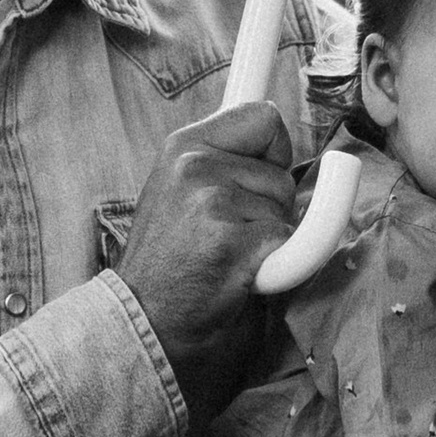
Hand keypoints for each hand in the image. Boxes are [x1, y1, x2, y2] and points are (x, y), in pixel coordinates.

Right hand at [116, 105, 295, 406]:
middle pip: (282, 173)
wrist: (143, 320)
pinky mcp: (234, 243)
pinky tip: (239, 276)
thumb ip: (221, 161)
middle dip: (270, 208)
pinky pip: (292, 244)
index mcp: (182, 146)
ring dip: (269, 240)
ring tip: (226, 258)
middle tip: (228, 237)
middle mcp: (195, 165)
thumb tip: (278, 133)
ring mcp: (214, 203)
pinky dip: (276, 266)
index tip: (263, 175)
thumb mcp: (178, 190)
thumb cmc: (170, 262)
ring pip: (286, 211)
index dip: (274, 152)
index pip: (263, 117)